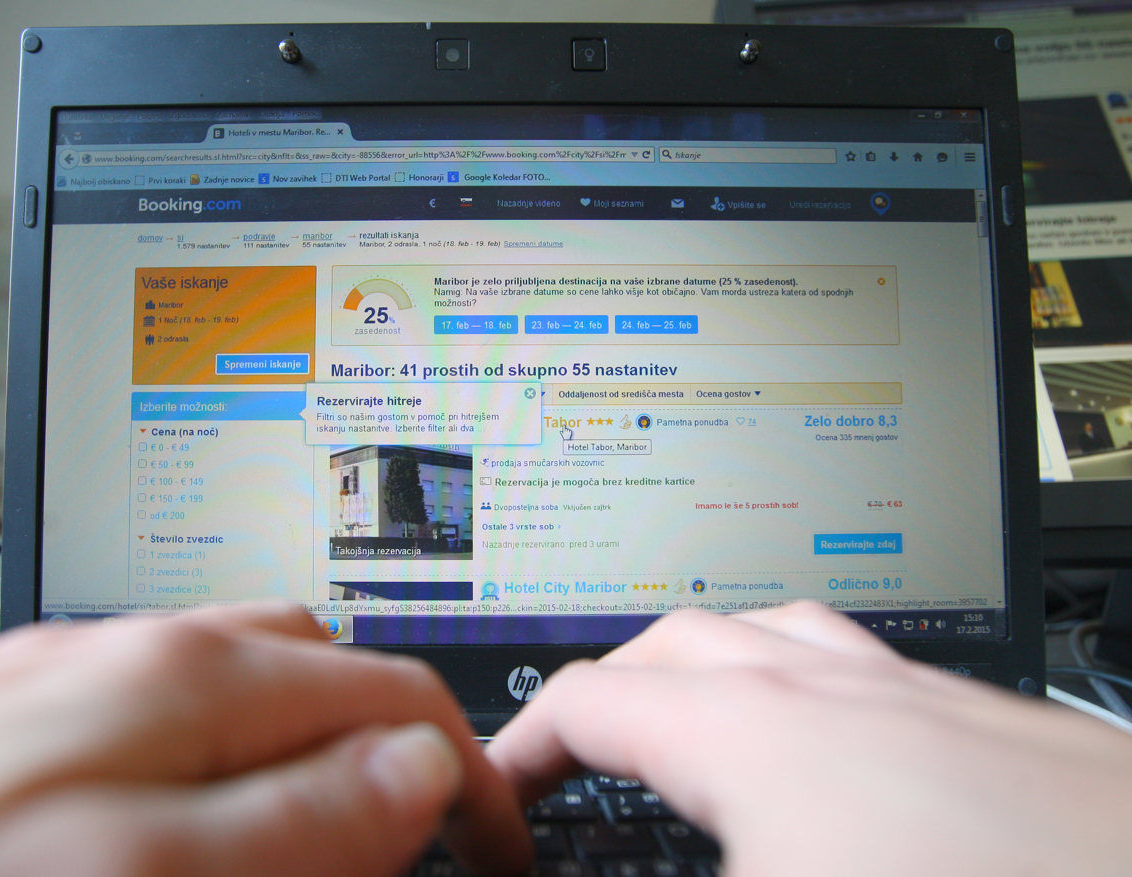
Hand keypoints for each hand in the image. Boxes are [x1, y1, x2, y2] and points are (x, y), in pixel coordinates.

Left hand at [0, 604, 530, 876]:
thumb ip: (297, 823)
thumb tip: (414, 777)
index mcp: (184, 681)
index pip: (389, 694)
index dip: (463, 772)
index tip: (491, 844)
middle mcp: (128, 655)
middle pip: (318, 668)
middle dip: (384, 737)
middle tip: (406, 836)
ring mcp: (64, 684)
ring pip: (233, 683)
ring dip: (294, 738)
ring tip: (303, 815)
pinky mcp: (8, 726)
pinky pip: (150, 711)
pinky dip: (204, 752)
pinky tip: (172, 805)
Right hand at [488, 603, 1131, 876]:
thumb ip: (667, 868)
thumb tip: (578, 874)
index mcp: (759, 734)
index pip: (589, 702)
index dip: (523, 744)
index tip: (502, 788)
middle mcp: (838, 689)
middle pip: (682, 642)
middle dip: (614, 689)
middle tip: (585, 748)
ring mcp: (927, 697)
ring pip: (787, 634)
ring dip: (719, 668)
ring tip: (701, 717)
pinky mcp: (1004, 729)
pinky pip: (879, 670)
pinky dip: (823, 694)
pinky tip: (855, 764)